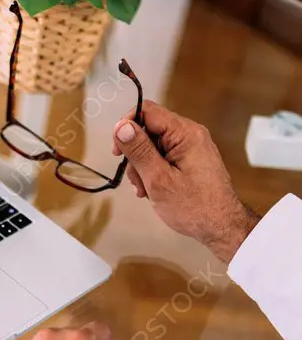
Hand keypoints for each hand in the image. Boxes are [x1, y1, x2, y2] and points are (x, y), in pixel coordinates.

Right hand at [112, 101, 259, 262]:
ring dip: (144, 166)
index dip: (127, 128)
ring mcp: (193, 147)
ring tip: (147, 190)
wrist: (221, 227)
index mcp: (185, 133)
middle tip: (137, 180)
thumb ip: (139, 150)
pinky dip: (154, 171)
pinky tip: (154, 189)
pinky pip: (165, 156)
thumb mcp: (158, 179)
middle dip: (136, 154)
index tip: (118, 152)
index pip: (147, 112)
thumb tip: (121, 126)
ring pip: (155, 145)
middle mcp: (191, 134)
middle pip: (150, 129)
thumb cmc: (194, 207)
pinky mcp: (192, 159)